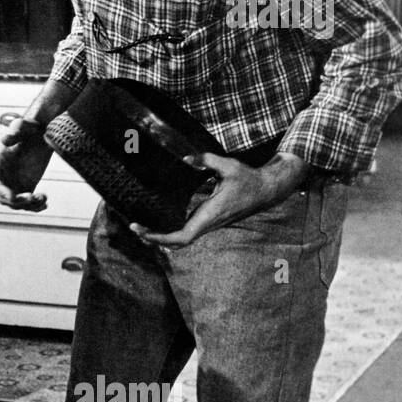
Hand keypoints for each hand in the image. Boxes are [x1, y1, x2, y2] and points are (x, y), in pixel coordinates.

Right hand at [0, 118, 53, 211]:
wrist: (42, 131)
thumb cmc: (31, 127)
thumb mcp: (23, 126)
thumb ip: (15, 131)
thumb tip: (4, 140)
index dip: (0, 191)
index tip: (12, 197)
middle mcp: (4, 175)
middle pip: (3, 197)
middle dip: (16, 202)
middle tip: (32, 197)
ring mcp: (14, 182)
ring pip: (16, 203)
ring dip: (28, 205)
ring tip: (43, 198)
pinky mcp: (27, 186)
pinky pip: (27, 202)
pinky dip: (35, 207)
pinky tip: (45, 203)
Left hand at [131, 152, 310, 247]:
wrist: (266, 190)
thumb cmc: (248, 179)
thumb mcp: (228, 166)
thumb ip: (206, 160)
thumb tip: (186, 158)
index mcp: (210, 215)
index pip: (182, 237)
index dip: (161, 238)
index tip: (142, 231)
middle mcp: (207, 224)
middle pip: (177, 243)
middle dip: (155, 239)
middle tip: (135, 228)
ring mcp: (208, 224)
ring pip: (182, 239)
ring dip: (161, 237)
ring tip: (141, 227)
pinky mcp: (208, 220)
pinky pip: (187, 232)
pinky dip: (170, 232)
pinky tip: (158, 222)